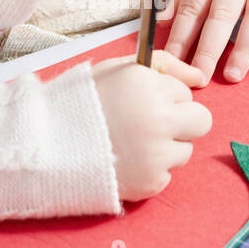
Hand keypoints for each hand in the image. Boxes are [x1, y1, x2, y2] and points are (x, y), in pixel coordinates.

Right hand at [91, 49, 212, 199]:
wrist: (47, 146)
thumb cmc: (82, 103)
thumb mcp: (117, 69)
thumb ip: (163, 65)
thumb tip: (200, 76)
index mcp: (150, 87)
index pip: (186, 92)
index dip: (164, 97)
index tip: (141, 103)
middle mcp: (159, 120)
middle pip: (202, 121)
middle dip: (182, 121)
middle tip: (153, 124)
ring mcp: (157, 155)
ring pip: (185, 150)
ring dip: (165, 148)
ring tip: (131, 144)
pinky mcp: (151, 182)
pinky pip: (166, 175)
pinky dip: (150, 171)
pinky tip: (125, 162)